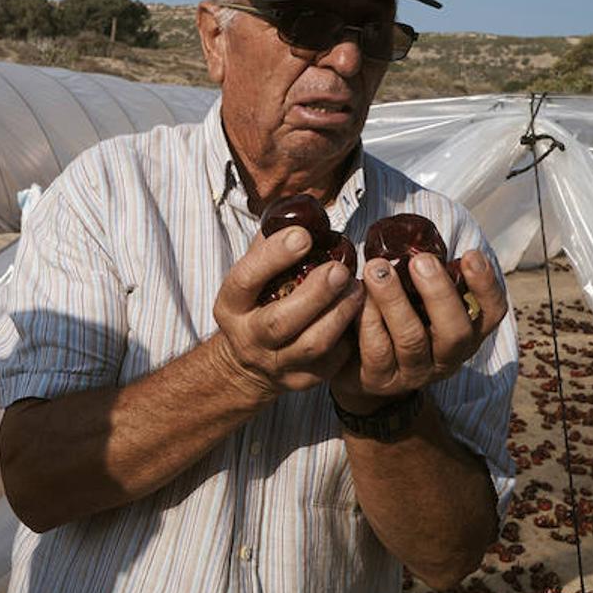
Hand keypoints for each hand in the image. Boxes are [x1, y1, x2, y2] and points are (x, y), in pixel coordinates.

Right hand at [211, 225, 364, 399]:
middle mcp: (248, 338)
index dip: (274, 257)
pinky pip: (332, 361)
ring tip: (358, 289)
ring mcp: (276, 364)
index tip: (304, 236)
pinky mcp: (302, 380)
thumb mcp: (251, 275)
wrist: (248, 362)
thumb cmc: (257, 303)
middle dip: (315, 293)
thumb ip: (270, 246)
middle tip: (341, 269)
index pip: (246, 280)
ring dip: (340, 314)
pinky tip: (362, 314)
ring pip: (312, 344)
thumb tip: (302, 212)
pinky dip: (351, 336)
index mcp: (231, 305)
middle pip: (280, 321)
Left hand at [330, 249, 506, 411]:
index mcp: (464, 332)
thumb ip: (420, 276)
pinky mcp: (379, 380)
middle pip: (455, 331)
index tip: (470, 255)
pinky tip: (357, 296)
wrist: (357, 367)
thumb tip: (410, 233)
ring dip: (394, 300)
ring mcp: (413, 372)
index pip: (491, 313)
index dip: (486, 285)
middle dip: (438, 293)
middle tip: (420, 261)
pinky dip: (368, 319)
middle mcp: (446, 357)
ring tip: (377, 269)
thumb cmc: (392, 319)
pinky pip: (376, 349)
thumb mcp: (415, 300)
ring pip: (411, 339)